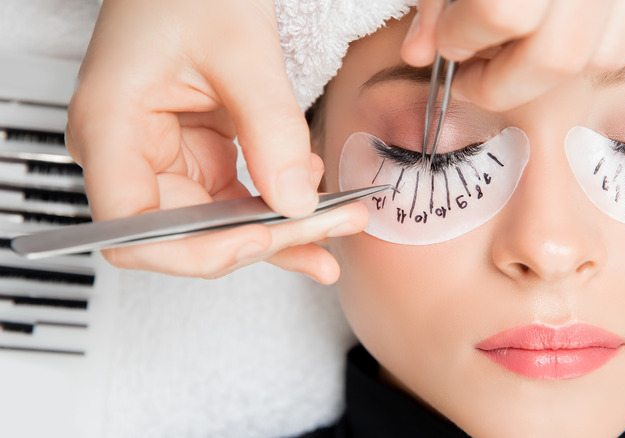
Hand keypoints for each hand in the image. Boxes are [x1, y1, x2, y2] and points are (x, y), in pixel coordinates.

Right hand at [66, 0, 363, 282]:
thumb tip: (297, 205)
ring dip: (281, 231)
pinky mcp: (197, 155)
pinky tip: (317, 201)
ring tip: (340, 222)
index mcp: (109, 127)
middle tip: (328, 234)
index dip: (196, 250)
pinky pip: (236, 200)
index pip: (133, 231)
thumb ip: (271, 129)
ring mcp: (164, 157)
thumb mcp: (241, 49)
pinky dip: (278, 205)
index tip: (261, 236)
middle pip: (186, 235)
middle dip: (262, 241)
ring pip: (219, 226)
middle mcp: (128, 153)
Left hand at [401, 0, 624, 109]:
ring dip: (538, 76)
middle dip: (499, 83)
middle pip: (555, 55)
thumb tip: (418, 53)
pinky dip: (580, 58)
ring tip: (505, 58)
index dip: (462, 36)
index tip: (447, 39)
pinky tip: (546, 41)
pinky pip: (620, 45)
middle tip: (469, 74)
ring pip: (594, 58)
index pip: (501, 12)